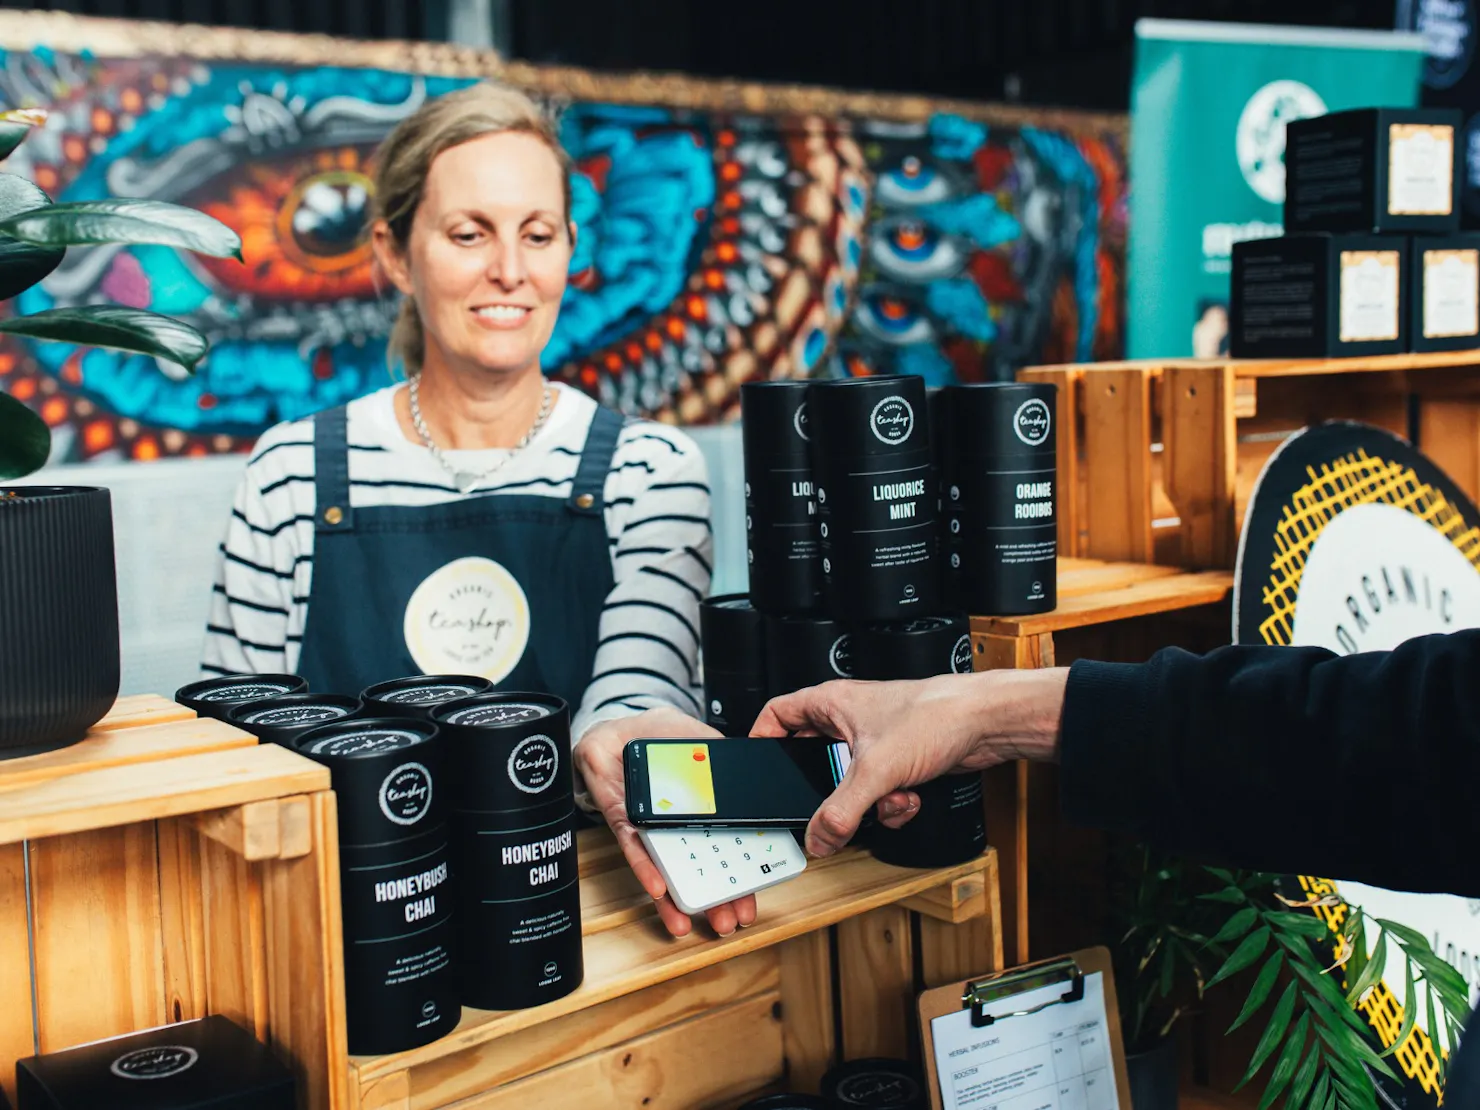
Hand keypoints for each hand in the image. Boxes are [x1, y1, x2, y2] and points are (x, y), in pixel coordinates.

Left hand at [574, 707, 757, 938]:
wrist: (617, 730)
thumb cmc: (657, 737)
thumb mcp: (701, 741)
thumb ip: (720, 758)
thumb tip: (741, 776)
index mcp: (701, 811)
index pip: (726, 848)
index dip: (739, 875)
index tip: (751, 898)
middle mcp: (676, 827)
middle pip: (698, 869)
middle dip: (715, 899)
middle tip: (729, 920)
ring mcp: (650, 828)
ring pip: (665, 868)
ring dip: (677, 898)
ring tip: (692, 921)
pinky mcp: (625, 822)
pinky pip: (635, 847)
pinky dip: (645, 867)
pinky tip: (658, 888)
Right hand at [752, 670, 1066, 858]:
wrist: (984, 722)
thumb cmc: (935, 714)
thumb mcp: (875, 770)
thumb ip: (841, 809)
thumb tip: (818, 837)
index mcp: (830, 703)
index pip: (777, 714)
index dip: (762, 738)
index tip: (759, 766)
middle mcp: (849, 718)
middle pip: (815, 759)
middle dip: (828, 790)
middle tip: (827, 805)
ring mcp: (874, 740)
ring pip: (849, 782)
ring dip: (866, 802)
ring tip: (886, 798)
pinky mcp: (899, 760)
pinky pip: (878, 791)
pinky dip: (891, 802)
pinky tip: (908, 797)